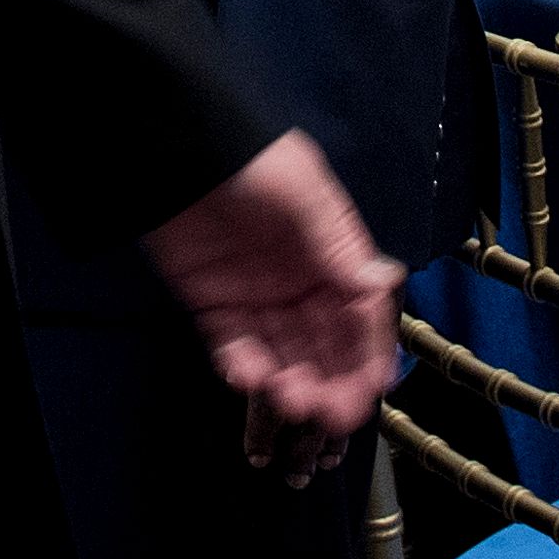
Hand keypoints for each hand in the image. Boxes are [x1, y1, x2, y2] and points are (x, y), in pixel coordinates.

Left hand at [143, 131, 400, 481]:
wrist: (176, 145)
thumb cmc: (249, 159)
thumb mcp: (302, 193)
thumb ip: (337, 245)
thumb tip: (381, 283)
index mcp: (332, 255)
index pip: (360, 311)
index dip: (368, 348)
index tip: (374, 385)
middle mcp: (301, 282)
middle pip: (326, 342)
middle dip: (334, 379)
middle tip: (333, 412)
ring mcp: (258, 296)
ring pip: (284, 352)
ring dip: (291, 381)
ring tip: (291, 400)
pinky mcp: (215, 305)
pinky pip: (235, 344)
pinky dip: (243, 365)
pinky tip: (250, 377)